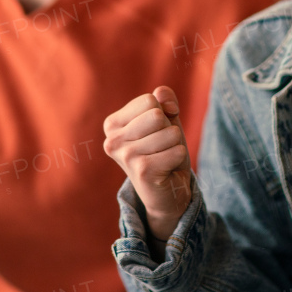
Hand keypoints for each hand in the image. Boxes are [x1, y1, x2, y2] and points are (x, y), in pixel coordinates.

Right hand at [104, 86, 192, 238]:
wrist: (167, 192)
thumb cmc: (164, 151)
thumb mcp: (166, 120)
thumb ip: (165, 100)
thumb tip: (163, 99)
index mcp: (112, 124)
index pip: (150, 100)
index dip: (163, 113)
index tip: (157, 132)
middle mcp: (112, 140)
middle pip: (158, 115)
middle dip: (169, 130)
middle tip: (162, 148)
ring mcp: (126, 156)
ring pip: (170, 133)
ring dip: (175, 146)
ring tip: (164, 159)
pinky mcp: (142, 170)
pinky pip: (177, 151)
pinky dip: (179, 159)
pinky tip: (167, 170)